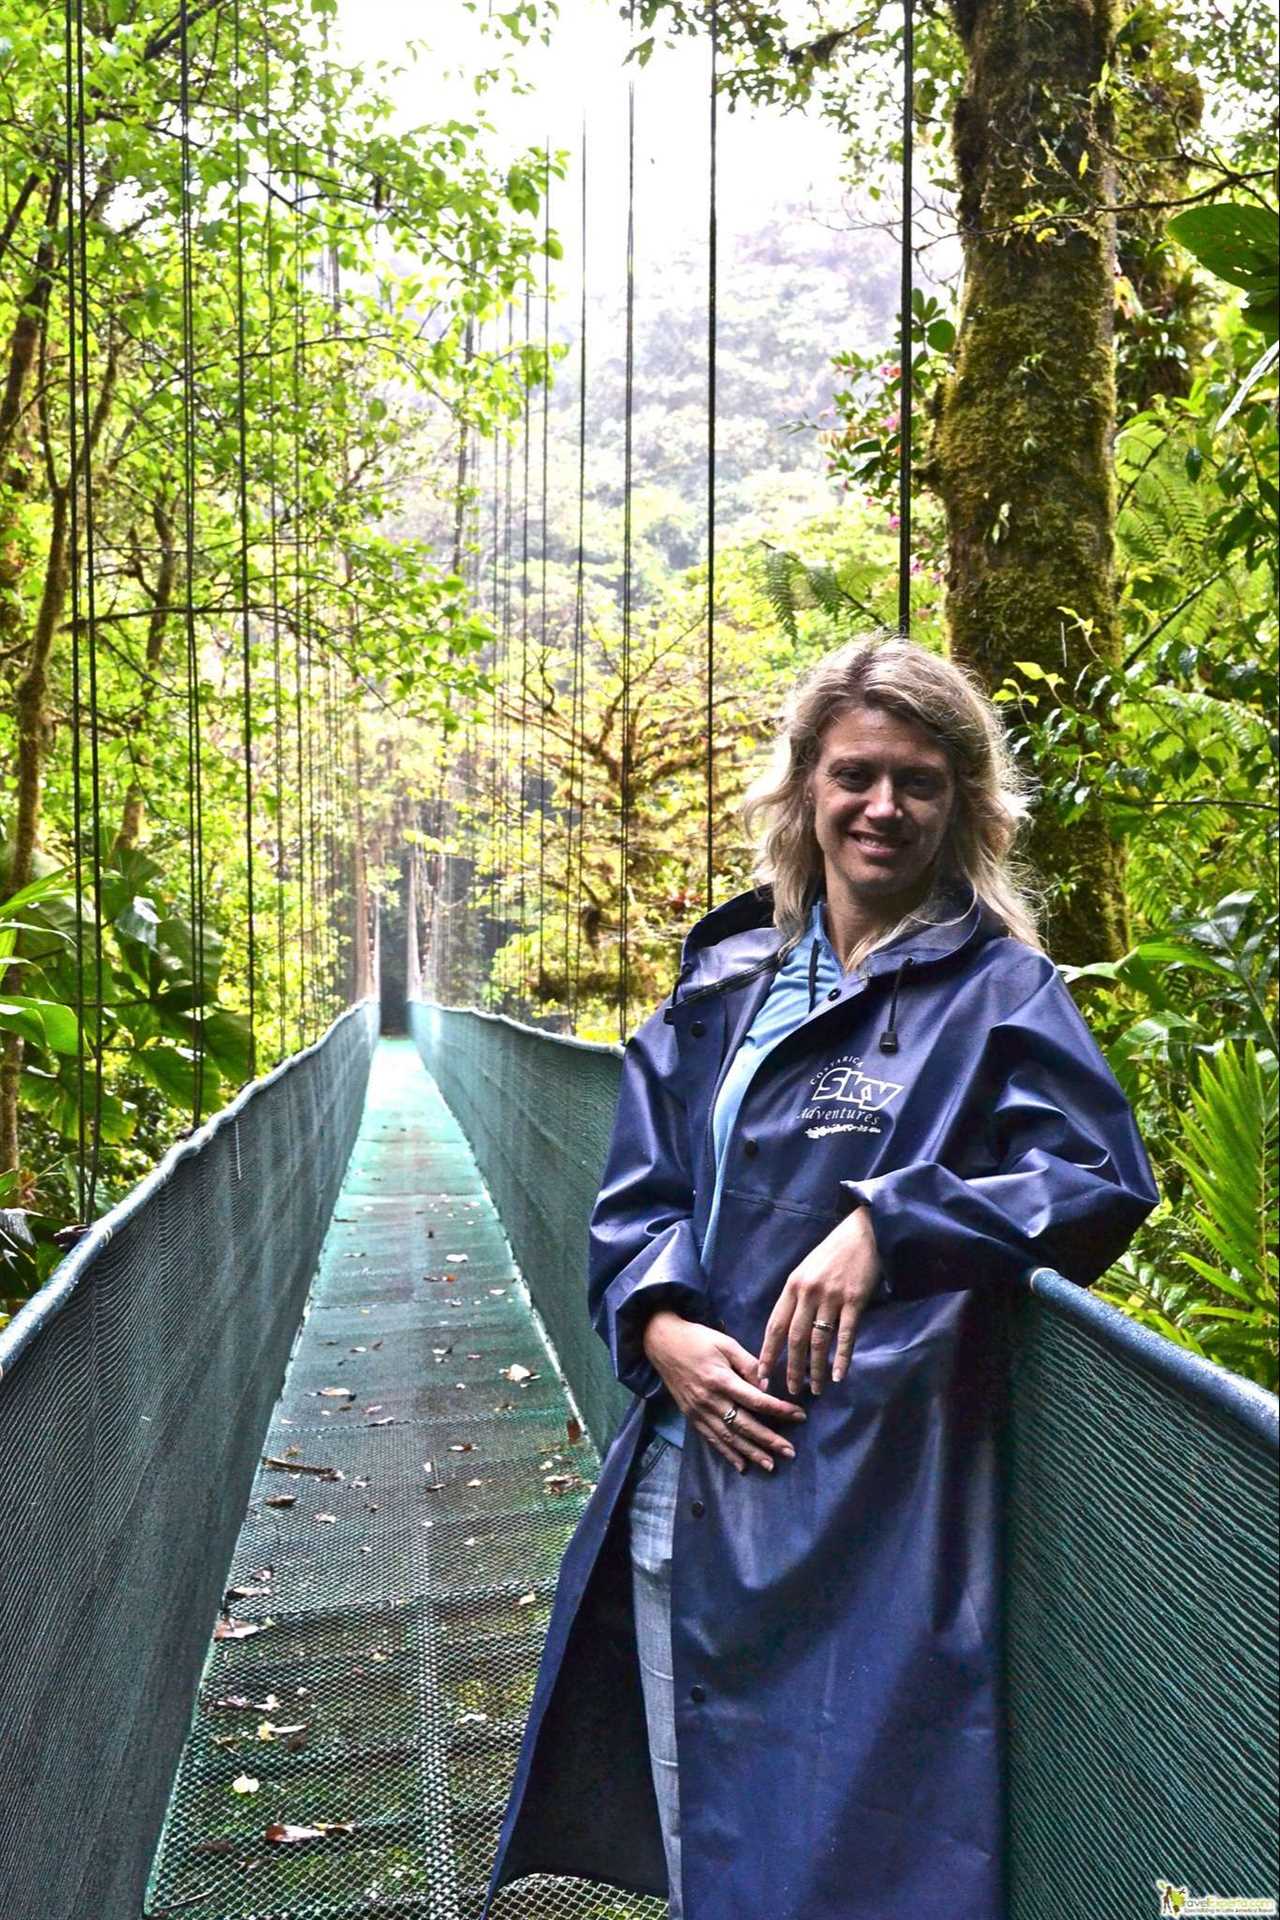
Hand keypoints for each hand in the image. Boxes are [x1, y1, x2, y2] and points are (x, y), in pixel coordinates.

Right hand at [642, 1310, 805, 1473]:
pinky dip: (727, 1454)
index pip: (756, 1400)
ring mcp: (699, 1411)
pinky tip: (741, 1465)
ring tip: (770, 1465)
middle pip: (744, 1424)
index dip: (779, 1410)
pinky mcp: (691, 1416)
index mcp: (721, 1379)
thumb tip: (767, 1386)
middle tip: (790, 1452)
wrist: (661, 1343)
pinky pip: (712, 1439)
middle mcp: (710, 1400)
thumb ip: (748, 1364)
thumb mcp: (725, 1343)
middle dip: (769, 1440)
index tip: (800, 1416)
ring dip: (750, 1453)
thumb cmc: (697, 1339)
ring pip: (729, 1437)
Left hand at [757, 1207, 880, 1396]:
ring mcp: (831, 1297)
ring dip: (816, 1368)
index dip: (768, 1352)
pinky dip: (841, 1357)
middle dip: (791, 1367)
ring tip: (816, 1389)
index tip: (762, 1375)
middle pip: (794, 1338)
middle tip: (790, 1390)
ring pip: (818, 1340)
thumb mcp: (807, 1271)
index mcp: (792, 1286)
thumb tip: (788, 1329)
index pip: (775, 1325)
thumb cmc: (833, 1253)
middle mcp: (808, 1293)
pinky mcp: (854, 1299)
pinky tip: (838, 1375)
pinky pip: (845, 1334)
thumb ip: (797, 1297)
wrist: (863, 1233)